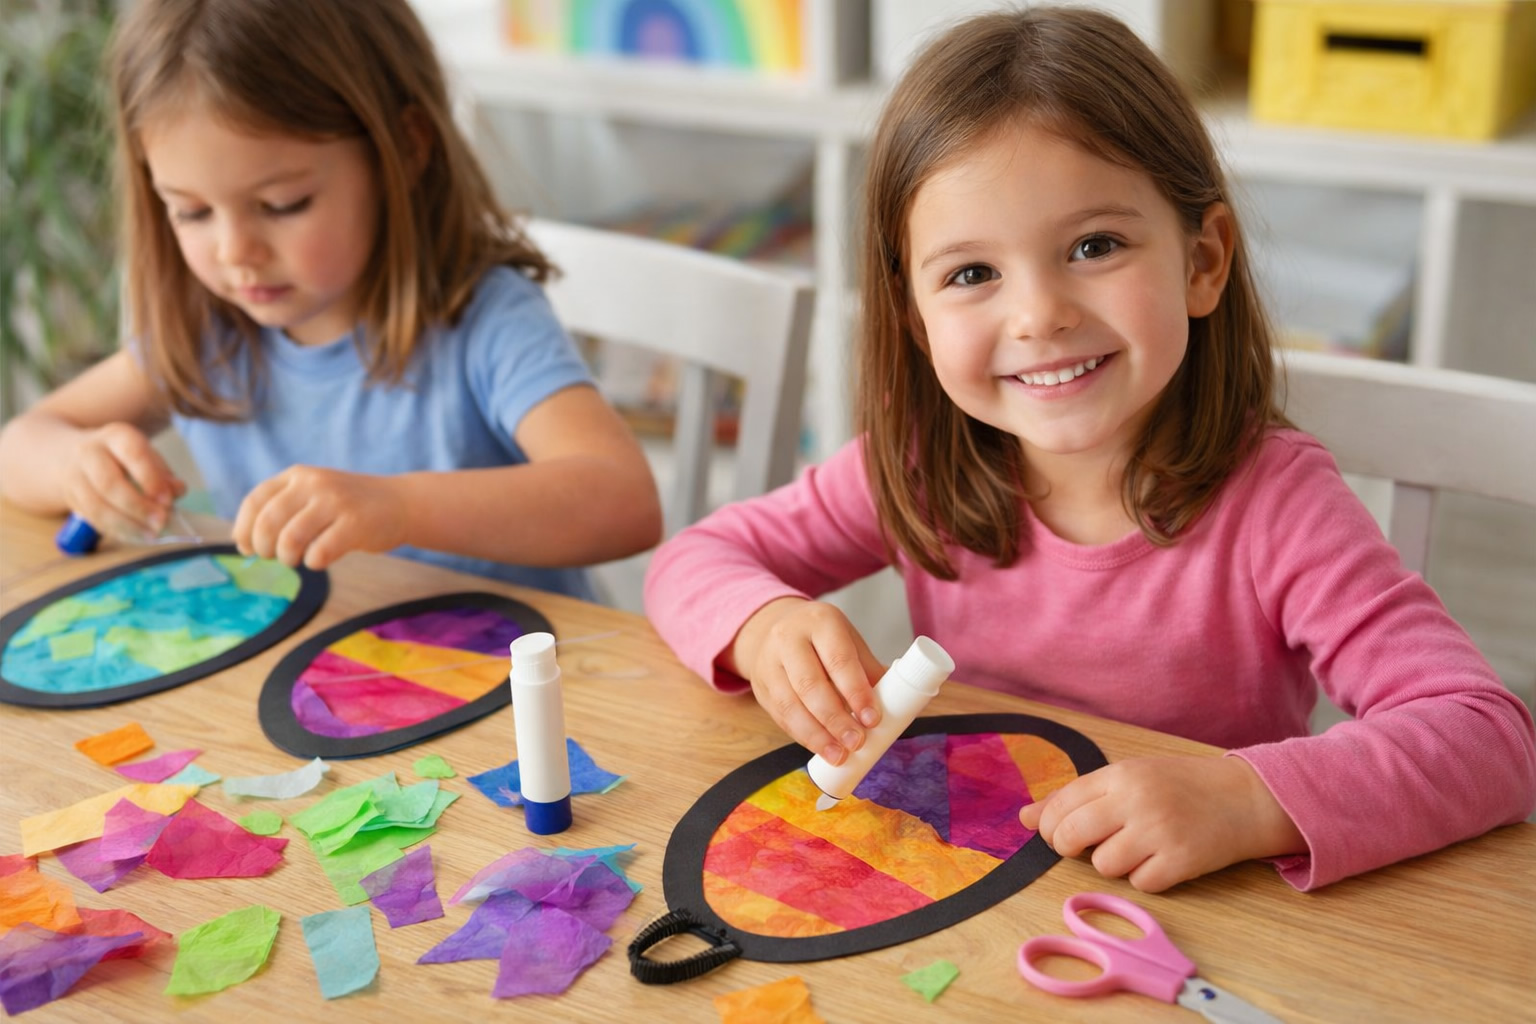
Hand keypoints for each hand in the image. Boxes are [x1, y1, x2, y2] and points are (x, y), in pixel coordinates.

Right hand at [65, 422, 185, 541]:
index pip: (133, 454)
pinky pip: (92, 519)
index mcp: (116, 436)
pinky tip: (135, 536)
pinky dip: (116, 530)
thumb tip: (177, 491)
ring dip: (126, 524)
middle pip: (109, 483)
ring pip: (96, 505)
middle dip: (138, 506)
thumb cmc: (122, 457)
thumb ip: (163, 474)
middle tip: (161, 522)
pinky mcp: (70, 498)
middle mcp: (90, 452)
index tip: (168, 500)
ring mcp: (75, 476)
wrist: (69, 455)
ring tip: (150, 534)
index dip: (150, 478)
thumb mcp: (146, 456)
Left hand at [233, 466, 405, 569]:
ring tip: (297, 559)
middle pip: (268, 522)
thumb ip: (283, 508)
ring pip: (290, 539)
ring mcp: (335, 502)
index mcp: (297, 475)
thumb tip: (245, 543)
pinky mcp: (355, 524)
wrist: (400, 503)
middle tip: (274, 557)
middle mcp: (313, 484)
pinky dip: (313, 563)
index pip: (255, 501)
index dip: (244, 529)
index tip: (246, 548)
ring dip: (287, 558)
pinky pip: (319, 553)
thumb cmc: (348, 506)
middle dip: (264, 548)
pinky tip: (321, 559)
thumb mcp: (313, 495)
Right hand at [732, 598, 886, 766]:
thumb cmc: (823, 639)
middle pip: (810, 685)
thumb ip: (868, 671)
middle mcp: (789, 638)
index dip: (856, 692)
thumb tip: (899, 706)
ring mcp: (769, 662)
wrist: (776, 627)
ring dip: (816, 735)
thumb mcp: (847, 641)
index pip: (838, 659)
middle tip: (856, 742)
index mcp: (820, 622)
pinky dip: (802, 736)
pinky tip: (820, 747)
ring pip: (790, 704)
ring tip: (839, 754)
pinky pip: (780, 716)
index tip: (872, 719)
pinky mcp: (760, 686)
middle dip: (835, 719)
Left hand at [1018, 756, 1305, 892]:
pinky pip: (1140, 884)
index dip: (1050, 826)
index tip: (1058, 832)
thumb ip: (1079, 796)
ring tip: (1137, 848)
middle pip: (1070, 837)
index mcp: (1120, 774)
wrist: (1247, 798)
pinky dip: (1147, 878)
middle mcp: (1136, 800)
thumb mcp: (1130, 778)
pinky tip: (1162, 860)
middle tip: (1088, 846)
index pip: (1061, 804)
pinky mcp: (1181, 861)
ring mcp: (1159, 832)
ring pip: (1104, 865)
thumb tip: (1023, 818)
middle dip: (1069, 848)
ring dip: (1114, 864)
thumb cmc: (1182, 786)